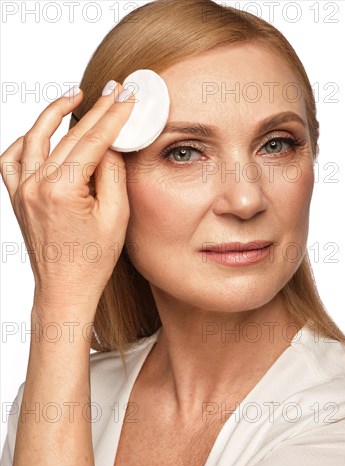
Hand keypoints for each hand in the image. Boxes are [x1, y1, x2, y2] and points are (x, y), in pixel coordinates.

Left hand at [0, 83, 135, 308]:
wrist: (64, 288)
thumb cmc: (91, 261)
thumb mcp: (116, 217)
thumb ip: (113, 174)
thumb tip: (111, 143)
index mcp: (61, 190)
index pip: (93, 141)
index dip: (113, 116)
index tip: (126, 96)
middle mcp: (36, 185)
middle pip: (68, 135)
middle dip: (95, 110)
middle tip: (113, 90)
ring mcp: (21, 190)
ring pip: (36, 138)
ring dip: (55, 114)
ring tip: (75, 97)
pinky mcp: (17, 196)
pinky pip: (13, 158)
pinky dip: (26, 139)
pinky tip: (41, 132)